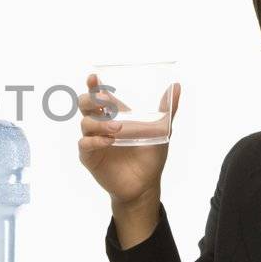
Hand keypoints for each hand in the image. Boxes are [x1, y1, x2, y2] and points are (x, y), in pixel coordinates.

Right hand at [77, 73, 180, 206]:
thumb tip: (176, 87)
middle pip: (85, 105)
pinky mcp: (90, 157)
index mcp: (114, 115)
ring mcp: (93, 140)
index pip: (99, 95)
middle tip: (105, 101)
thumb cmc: (150, 156)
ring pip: (85, 123)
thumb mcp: (161, 130)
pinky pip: (85, 144)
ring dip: (100, 123)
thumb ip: (167, 110)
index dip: (93, 85)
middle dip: (91, 99)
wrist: (145, 184)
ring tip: (118, 128)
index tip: (94, 77)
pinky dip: (95, 141)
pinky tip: (109, 141)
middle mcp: (100, 125)